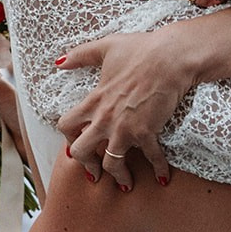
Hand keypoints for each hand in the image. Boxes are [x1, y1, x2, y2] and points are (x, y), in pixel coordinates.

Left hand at [57, 31, 187, 188]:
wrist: (170, 57)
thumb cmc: (141, 49)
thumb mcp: (106, 47)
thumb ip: (80, 55)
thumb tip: (59, 61)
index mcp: (94, 100)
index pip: (67, 126)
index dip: (68, 137)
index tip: (75, 143)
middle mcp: (105, 119)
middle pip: (81, 152)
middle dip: (86, 165)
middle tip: (95, 173)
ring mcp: (125, 128)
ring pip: (112, 163)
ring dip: (118, 176)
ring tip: (125, 184)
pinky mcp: (148, 133)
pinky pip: (151, 158)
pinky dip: (159, 170)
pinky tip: (163, 178)